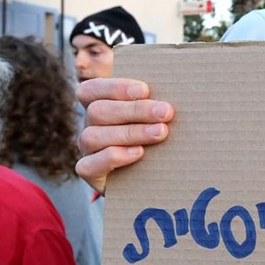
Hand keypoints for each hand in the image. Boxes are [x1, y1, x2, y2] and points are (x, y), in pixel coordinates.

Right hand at [76, 77, 174, 193]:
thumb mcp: (153, 116)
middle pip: (98, 111)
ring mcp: (87, 150)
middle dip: (135, 110)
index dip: (115, 88)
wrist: (149, 177)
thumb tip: (177, 93)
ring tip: (160, 132)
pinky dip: (113, 157)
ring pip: (93, 136)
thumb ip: (154, 103)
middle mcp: (90, 125)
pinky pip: (89, 165)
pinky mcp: (90, 173)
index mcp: (99, 103)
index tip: (145, 90)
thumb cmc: (154, 135)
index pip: (92, 89)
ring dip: (130, 133)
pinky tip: (138, 153)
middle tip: (166, 112)